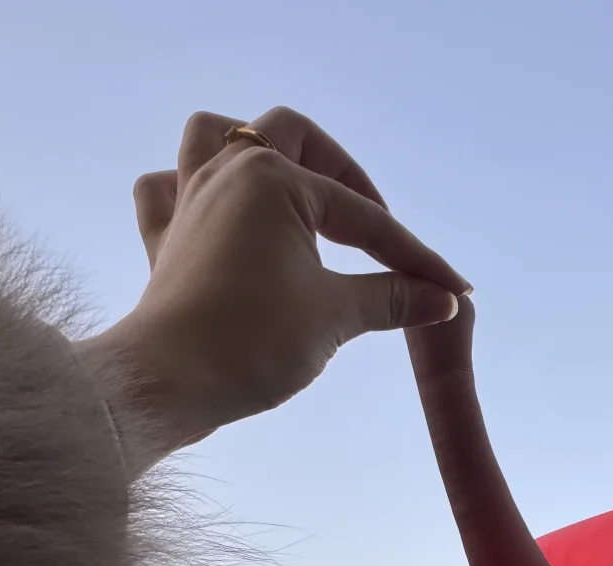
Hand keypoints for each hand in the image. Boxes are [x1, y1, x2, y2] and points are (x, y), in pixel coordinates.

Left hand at [77, 106, 469, 463]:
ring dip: (252, 150)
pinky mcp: (162, 240)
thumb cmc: (253, 342)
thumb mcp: (336, 316)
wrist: (169, 382)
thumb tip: (442, 299)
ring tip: (288, 190)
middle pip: (290, 135)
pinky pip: (165, 189)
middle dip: (340, 172)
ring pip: (213, 138)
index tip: (450, 288)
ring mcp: (186, 201)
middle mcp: (226, 173)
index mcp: (272, 178)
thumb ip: (391, 298)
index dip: (412, 256)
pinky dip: (188, 190)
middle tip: (369, 226)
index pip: (362, 217)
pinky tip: (215, 215)